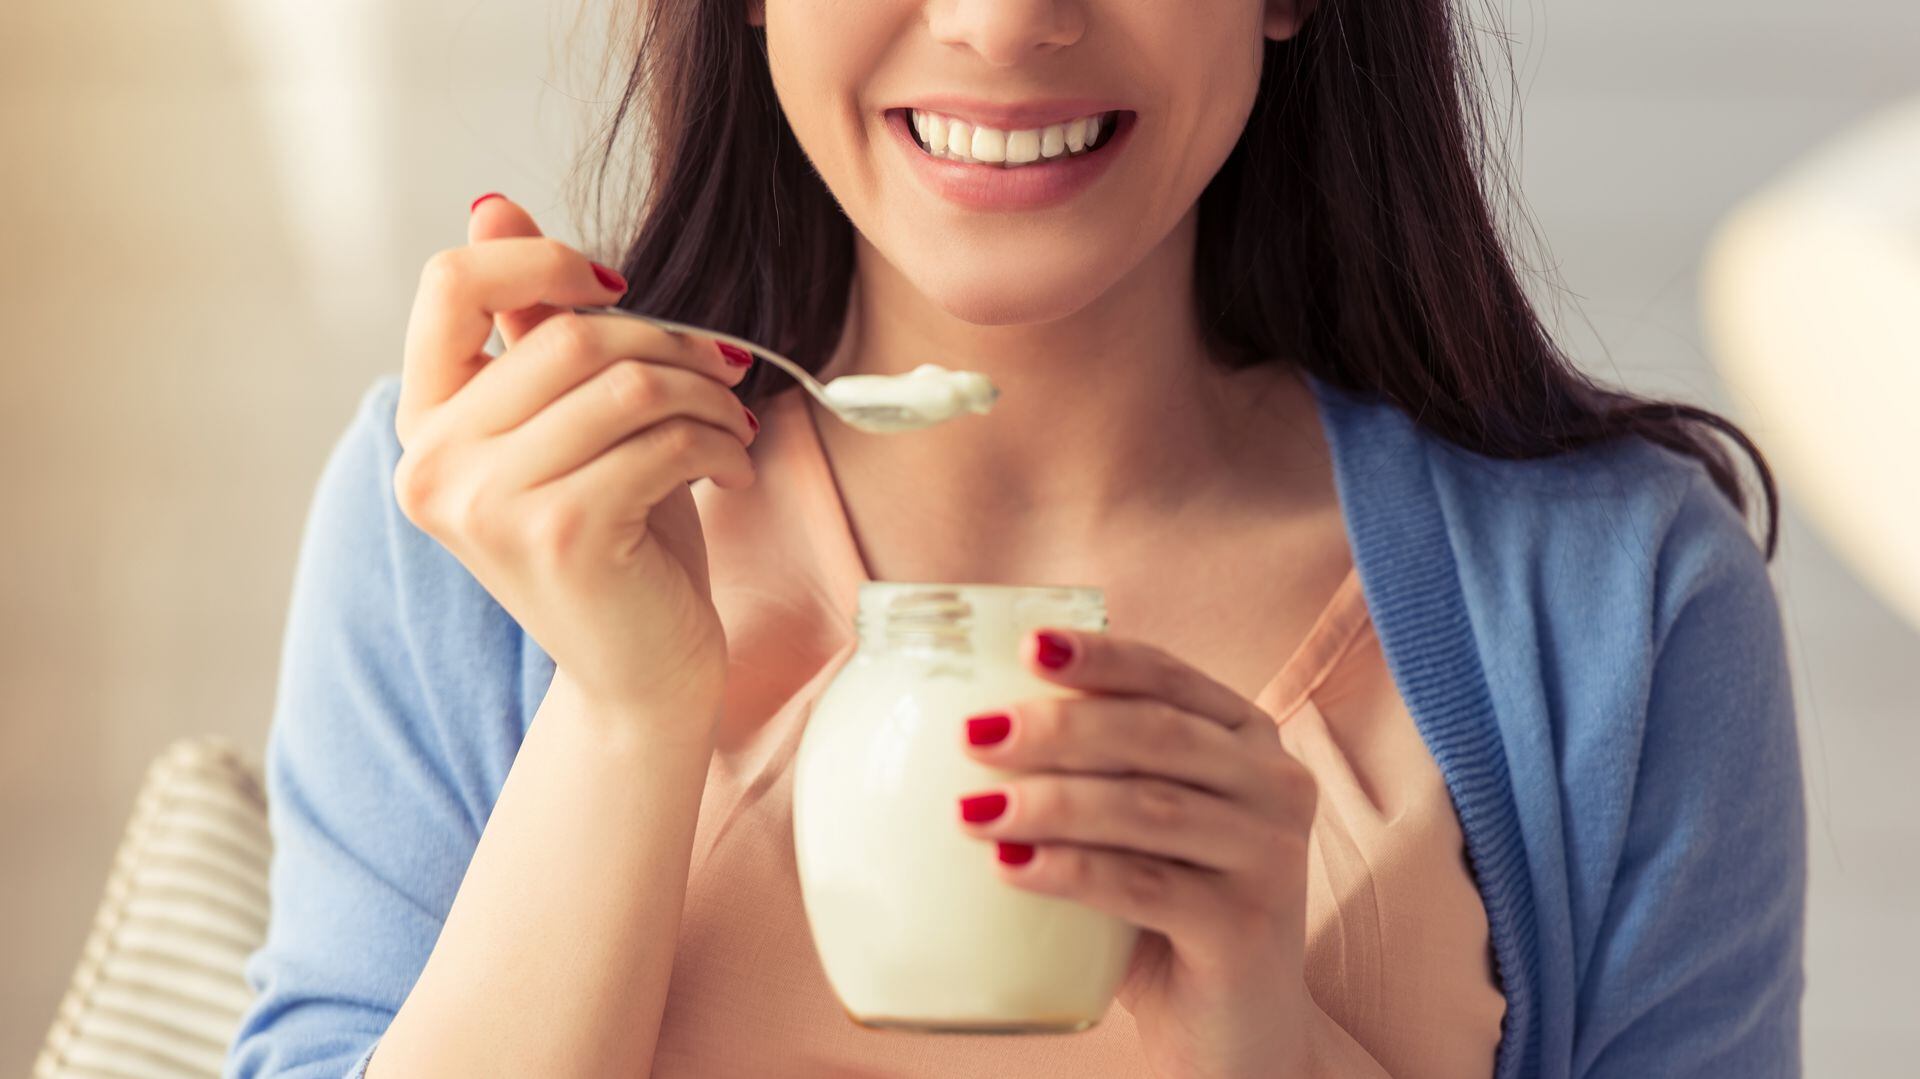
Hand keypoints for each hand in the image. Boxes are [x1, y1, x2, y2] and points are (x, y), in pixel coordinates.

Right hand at [392, 194, 759, 724]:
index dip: (540, 261)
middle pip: (567, 334)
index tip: (618, 288)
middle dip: (670, 342)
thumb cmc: (616, 541)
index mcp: (425, 423)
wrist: (641, 674)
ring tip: (731, 425)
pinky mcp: (559, 535)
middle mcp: (434, 463)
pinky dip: (717, 445)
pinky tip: (732, 470)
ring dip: (704, 396)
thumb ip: (527, 329)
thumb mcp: (568, 425)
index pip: (449, 285)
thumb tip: (491, 205)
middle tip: (726, 370)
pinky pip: (660, 441)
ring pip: (623, 384)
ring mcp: (488, 504)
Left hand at [956, 628, 1318, 1078]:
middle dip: (1060, 728)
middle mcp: (1275, 785)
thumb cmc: (1166, 915)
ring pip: (1148, 807)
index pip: (1170, 676)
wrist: (1237, 1032)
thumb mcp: (1139, 829)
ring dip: (1052, 802)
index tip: (1027, 646)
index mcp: (1247, 739)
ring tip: (971, 809)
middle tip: (975, 734)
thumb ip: (1090, 774)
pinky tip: (1010, 865)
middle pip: (1157, 734)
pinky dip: (1070, 871)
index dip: (1100, 657)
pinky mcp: (1248, 927)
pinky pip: (1145, 885)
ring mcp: (1270, 856)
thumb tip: (967, 726)